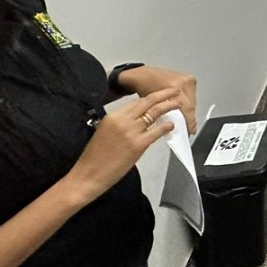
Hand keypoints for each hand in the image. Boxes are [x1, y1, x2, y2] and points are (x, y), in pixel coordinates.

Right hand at [61, 88, 181, 205]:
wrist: (88, 175)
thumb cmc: (95, 157)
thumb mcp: (104, 131)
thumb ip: (121, 123)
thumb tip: (137, 119)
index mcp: (113, 116)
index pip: (137, 102)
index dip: (152, 96)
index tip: (161, 93)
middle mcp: (123, 120)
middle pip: (147, 102)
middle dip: (164, 95)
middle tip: (174, 91)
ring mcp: (131, 131)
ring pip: (154, 113)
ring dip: (168, 107)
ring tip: (178, 104)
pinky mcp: (138, 144)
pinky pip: (157, 131)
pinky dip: (167, 126)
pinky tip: (172, 125)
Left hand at [119, 65, 197, 133]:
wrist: (142, 75)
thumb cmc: (143, 87)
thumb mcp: (151, 104)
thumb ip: (163, 116)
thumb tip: (172, 128)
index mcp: (175, 86)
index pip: (187, 108)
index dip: (189, 122)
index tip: (188, 131)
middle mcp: (183, 81)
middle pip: (191, 105)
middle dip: (189, 118)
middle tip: (186, 129)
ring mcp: (187, 79)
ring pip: (192, 102)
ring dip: (188, 112)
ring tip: (182, 120)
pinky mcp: (189, 79)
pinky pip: (191, 96)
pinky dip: (187, 104)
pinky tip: (182, 110)